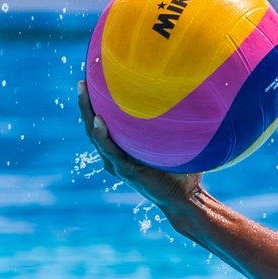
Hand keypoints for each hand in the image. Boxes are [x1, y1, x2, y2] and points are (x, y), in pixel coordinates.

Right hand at [79, 80, 204, 209]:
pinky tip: (99, 121)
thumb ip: (177, 126)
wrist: (185, 198)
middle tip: (82, 81)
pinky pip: (109, 150)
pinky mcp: (124, 170)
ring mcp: (117, 162)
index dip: (98, 104)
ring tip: (83, 91)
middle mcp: (116, 154)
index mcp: (124, 147)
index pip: (106, 122)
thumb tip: (195, 99)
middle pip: (93, 124)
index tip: (94, 80)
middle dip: (86, 102)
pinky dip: (102, 135)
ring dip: (87, 112)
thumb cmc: (185, 171)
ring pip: (95, 134)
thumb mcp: (177, 144)